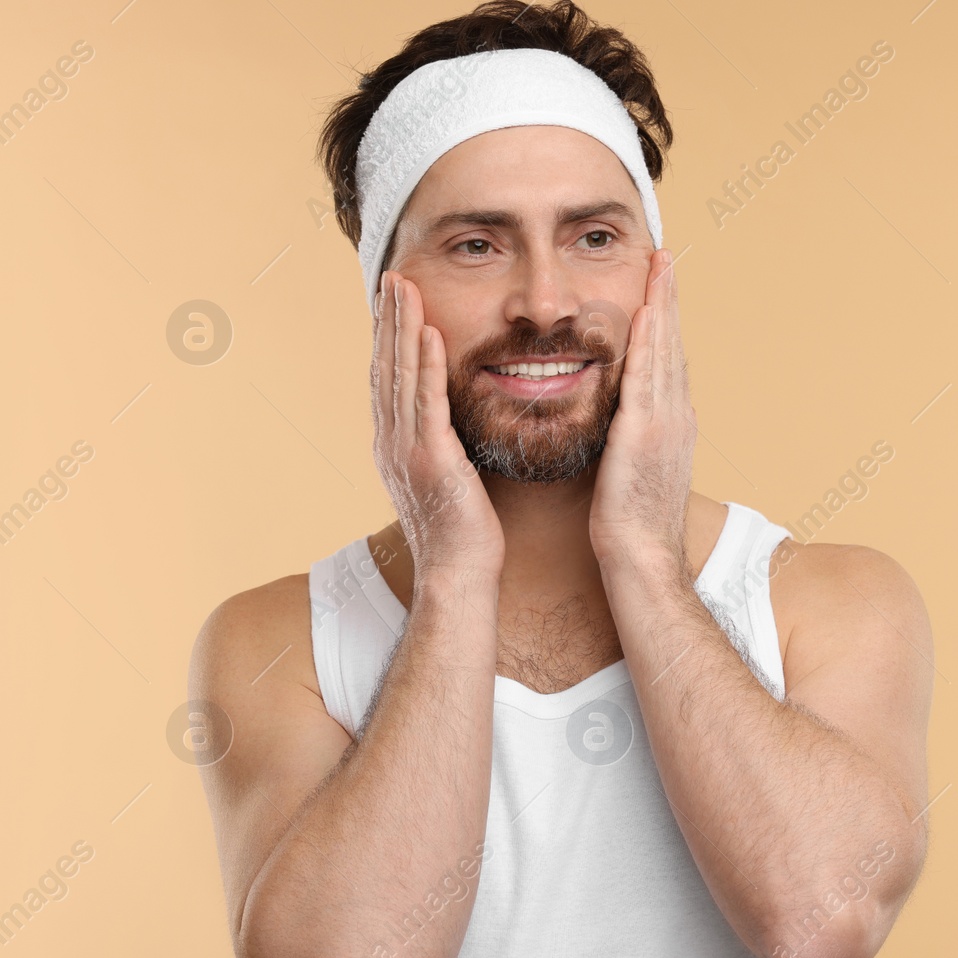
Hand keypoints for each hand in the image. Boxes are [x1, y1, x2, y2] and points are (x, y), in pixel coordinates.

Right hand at [372, 269, 504, 589]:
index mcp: (394, 443)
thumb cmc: (463, 531)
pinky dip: (426, 364)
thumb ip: (441, 443)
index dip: (388, 335)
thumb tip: (450, 421)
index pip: (388, 377)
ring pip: (401, 375)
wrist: (459, 573)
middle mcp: (391, 441)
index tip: (393, 299)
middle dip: (388, 318)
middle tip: (391, 275)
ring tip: (405, 286)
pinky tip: (431, 332)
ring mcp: (406, 449)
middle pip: (385, 366)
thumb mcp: (447, 477)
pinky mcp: (431, 459)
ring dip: (402, 326)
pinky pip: (427, 402)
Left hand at [590, 247, 695, 570]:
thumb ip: (628, 442)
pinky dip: (649, 340)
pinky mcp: (646, 431)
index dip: (665, 322)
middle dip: (668, 299)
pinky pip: (647, 374)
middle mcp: (676, 417)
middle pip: (673, 345)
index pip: (668, 362)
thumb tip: (616, 425)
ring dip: (662, 304)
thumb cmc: (629, 527)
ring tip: (659, 266)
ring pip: (665, 350)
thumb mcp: (631, 473)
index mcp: (671, 426)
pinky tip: (644, 311)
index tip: (658, 288)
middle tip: (665, 257)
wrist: (641, 558)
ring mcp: (666, 422)